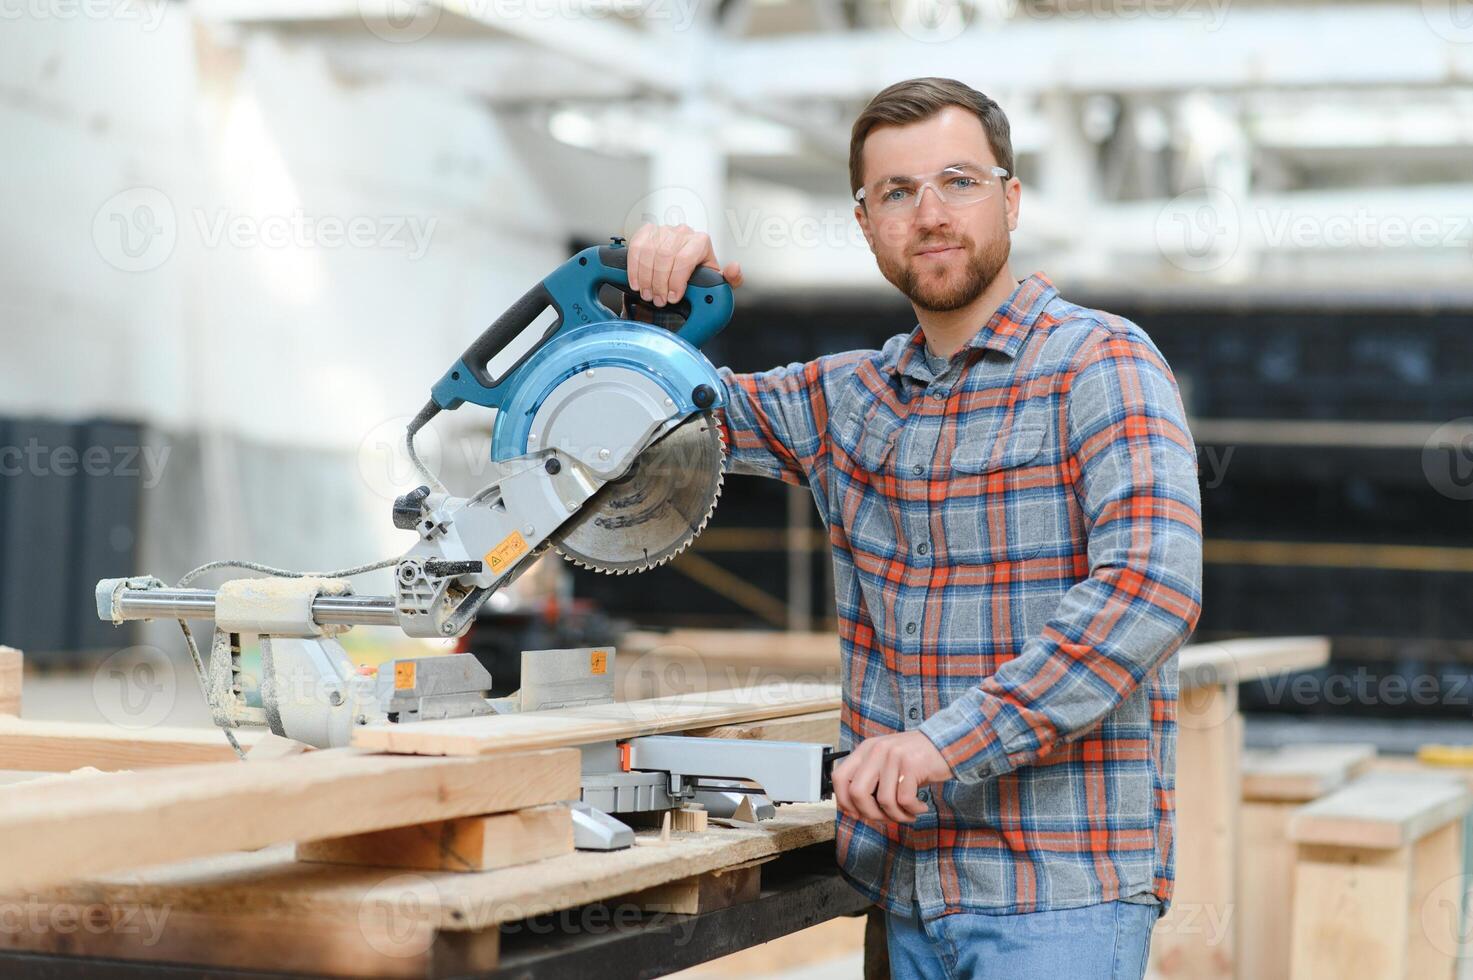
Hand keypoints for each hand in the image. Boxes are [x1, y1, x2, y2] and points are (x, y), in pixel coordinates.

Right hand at [625, 223, 743, 307]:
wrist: (684, 264)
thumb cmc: (700, 272)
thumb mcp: (716, 278)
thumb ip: (731, 279)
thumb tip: (734, 269)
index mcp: (700, 242)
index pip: (685, 259)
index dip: (676, 280)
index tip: (673, 297)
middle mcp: (682, 233)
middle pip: (665, 256)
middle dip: (660, 283)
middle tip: (658, 300)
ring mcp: (664, 230)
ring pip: (649, 252)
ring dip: (646, 277)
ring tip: (648, 294)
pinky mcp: (647, 232)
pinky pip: (636, 246)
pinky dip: (634, 267)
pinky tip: (637, 282)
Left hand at [831, 730, 953, 824]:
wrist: (946, 743)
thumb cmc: (915, 760)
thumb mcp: (886, 763)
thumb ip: (870, 780)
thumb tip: (853, 810)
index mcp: (865, 750)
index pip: (839, 778)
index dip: (844, 801)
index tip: (857, 814)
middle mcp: (876, 750)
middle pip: (857, 793)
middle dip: (871, 814)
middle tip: (886, 818)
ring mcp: (893, 756)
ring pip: (884, 801)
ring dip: (898, 816)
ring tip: (908, 814)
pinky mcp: (912, 764)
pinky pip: (905, 800)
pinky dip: (913, 810)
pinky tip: (920, 807)